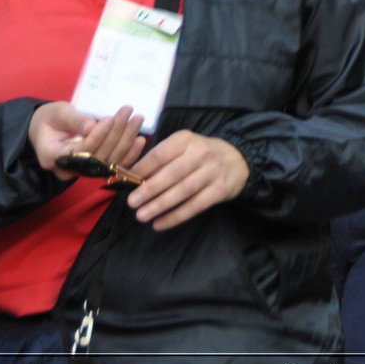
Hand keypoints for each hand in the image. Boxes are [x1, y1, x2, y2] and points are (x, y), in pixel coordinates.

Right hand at [29, 103, 146, 180]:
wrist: (48, 130)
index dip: (98, 136)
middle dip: (116, 134)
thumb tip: (92, 126)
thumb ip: (74, 120)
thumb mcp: (58, 113)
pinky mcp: (96, 169)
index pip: (80, 150)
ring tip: (137, 120)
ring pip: (109, 161)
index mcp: (52, 157)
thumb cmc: (51, 119)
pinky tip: (140, 139)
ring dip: (126, 141)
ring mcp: (84, 172)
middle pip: (98, 156)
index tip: (110, 119)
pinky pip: (115, 165)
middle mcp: (69, 170)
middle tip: (129, 113)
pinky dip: (129, 154)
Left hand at [126, 131, 248, 230]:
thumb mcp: (183, 147)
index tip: (127, 181)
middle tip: (131, 202)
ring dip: (160, 205)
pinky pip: (195, 205)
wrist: (238, 160)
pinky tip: (160, 224)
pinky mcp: (221, 189)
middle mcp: (201, 153)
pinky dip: (176, 216)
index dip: (142, 169)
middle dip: (149, 189)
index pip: (160, 154)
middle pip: (171, 173)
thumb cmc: (201, 154)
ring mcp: (212, 171)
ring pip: (183, 191)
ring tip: (142, 216)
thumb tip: (133, 177)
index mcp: (186, 139)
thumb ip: (162, 159)